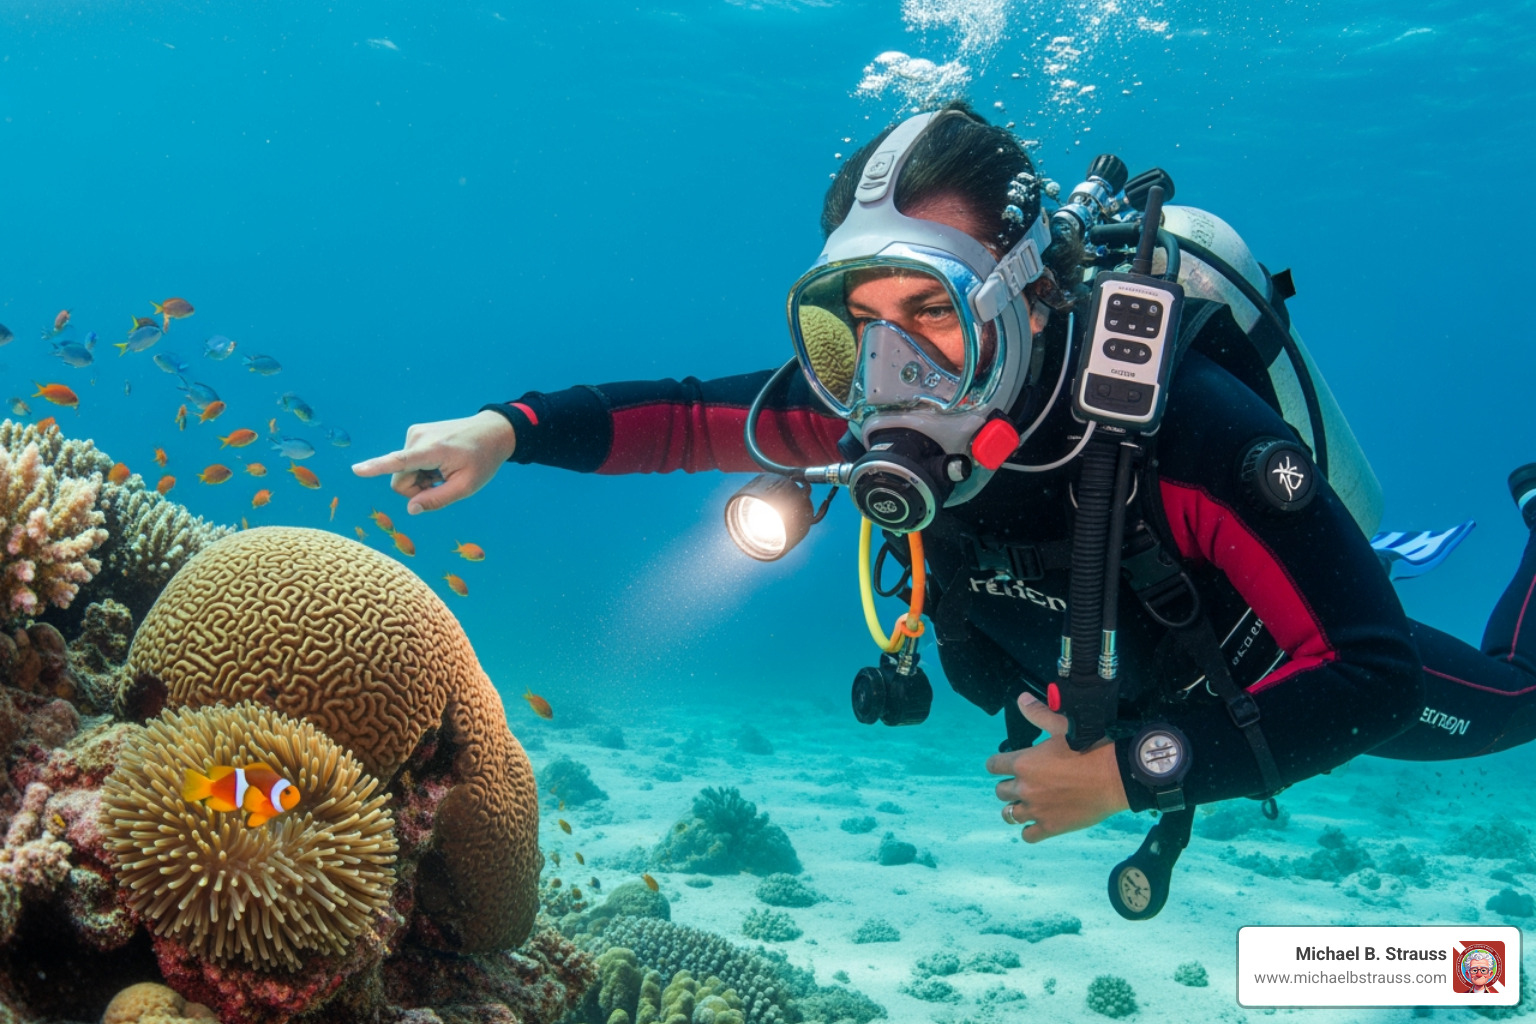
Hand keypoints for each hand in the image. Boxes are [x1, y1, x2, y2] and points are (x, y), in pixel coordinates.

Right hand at [352, 410, 516, 514]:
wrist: (492, 432)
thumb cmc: (482, 460)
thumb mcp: (466, 487)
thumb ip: (437, 499)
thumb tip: (411, 509)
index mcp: (433, 450)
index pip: (399, 461)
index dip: (376, 467)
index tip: (356, 469)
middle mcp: (417, 437)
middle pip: (399, 479)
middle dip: (416, 489)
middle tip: (442, 483)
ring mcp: (415, 433)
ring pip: (403, 472)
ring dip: (421, 478)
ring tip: (444, 470)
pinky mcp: (415, 433)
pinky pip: (407, 462)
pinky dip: (422, 468)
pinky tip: (440, 463)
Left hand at [985, 692, 1130, 842]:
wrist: (1116, 777)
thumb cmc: (1090, 749)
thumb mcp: (1061, 727)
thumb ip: (1038, 714)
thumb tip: (1021, 699)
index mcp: (1023, 762)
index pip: (993, 765)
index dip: (998, 764)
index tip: (1005, 764)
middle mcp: (1024, 787)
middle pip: (999, 791)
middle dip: (1008, 786)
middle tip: (1024, 783)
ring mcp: (1036, 810)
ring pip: (1009, 815)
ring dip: (1015, 808)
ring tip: (1026, 804)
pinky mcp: (1050, 827)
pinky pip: (1027, 835)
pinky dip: (1029, 830)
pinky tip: (1038, 823)